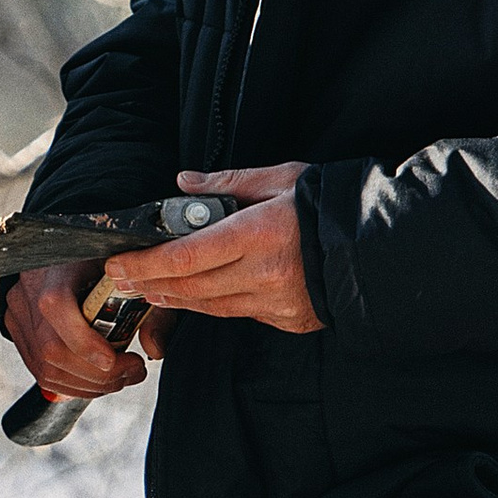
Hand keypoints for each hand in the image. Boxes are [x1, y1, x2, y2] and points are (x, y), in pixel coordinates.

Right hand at [5, 259, 148, 401]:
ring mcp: (18, 313)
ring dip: (88, 385)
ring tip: (119, 377)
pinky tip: (96, 378)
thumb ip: (151, 308)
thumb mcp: (133, 275)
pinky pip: (40, 372)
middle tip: (131, 372)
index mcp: (57, 266)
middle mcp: (29, 290)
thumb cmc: (104, 258)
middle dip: (98, 375)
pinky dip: (72, 384)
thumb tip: (155, 349)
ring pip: (46, 369)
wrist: (67, 246)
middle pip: (52, 349)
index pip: (56, 307)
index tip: (114, 360)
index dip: (84, 342)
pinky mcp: (17, 330)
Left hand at [120, 165, 324, 337]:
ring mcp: (275, 302)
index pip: (186, 256)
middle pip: (189, 287)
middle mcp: (264, 274)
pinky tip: (190, 297)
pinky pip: (235, 314)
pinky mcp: (285, 319)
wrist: (379, 245)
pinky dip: (207, 305)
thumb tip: (182, 185)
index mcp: (258, 234)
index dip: (146, 263)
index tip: (118, 262)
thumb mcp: (279, 178)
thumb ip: (226, 183)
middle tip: (119, 279)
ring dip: (172, 298)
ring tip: (146, 289)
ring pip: (208, 306)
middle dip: (148, 283)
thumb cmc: (327, 204)